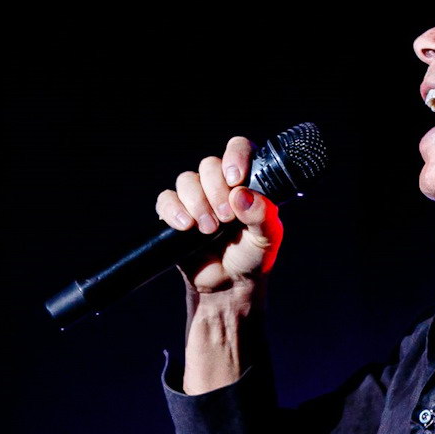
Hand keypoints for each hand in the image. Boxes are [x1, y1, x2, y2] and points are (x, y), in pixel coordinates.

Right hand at [155, 136, 283, 293]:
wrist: (230, 284)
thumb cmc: (252, 256)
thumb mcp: (268, 237)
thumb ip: (263, 215)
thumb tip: (242, 195)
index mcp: (245, 182)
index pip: (239, 149)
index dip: (235, 156)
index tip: (235, 179)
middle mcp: (220, 184)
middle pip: (209, 164)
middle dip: (216, 191)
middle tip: (227, 218)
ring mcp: (196, 197)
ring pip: (186, 180)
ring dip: (197, 203)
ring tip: (209, 230)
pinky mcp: (175, 214)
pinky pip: (166, 199)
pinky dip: (174, 211)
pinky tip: (186, 227)